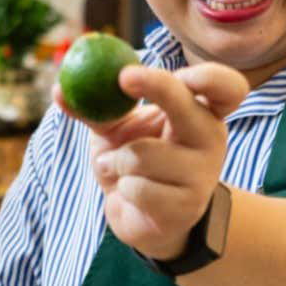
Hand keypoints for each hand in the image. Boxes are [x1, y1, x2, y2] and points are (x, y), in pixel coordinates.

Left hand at [54, 62, 249, 261]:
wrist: (142, 218)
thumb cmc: (132, 163)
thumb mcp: (115, 129)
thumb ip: (95, 107)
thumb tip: (59, 89)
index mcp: (200, 112)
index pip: (225, 87)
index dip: (205, 75)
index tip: (169, 67)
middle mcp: (210, 139)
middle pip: (190, 106)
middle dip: (156, 86)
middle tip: (123, 78)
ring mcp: (202, 175)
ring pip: (144, 154)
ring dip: (115, 161)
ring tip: (117, 170)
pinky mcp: (186, 207)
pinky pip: (138, 187)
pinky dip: (121, 188)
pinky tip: (129, 193)